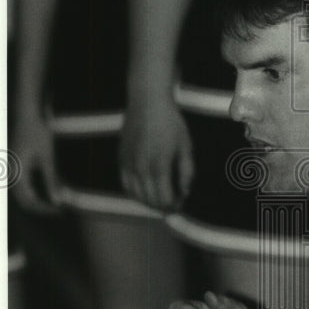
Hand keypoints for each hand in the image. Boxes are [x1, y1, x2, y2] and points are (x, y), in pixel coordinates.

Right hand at [11, 111, 59, 211]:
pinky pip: (24, 182)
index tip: (60, 210)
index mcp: (17, 173)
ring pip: (24, 192)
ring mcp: (13, 168)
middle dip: (42, 206)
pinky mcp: (16, 163)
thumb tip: (57, 201)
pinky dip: (36, 188)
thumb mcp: (48, 157)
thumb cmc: (37, 132)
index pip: (29, 202)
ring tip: (57, 200)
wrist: (27, 112)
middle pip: (24, 200)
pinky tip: (49, 186)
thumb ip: (52, 180)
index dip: (45, 209)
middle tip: (60, 209)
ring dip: (39, 198)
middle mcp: (11, 173)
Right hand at [120, 91, 193, 210]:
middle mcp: (141, 168)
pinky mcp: (121, 158)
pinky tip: (145, 191)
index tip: (181, 203)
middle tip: (173, 204)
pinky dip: (135, 193)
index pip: (165, 199)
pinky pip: (126, 184)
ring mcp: (129, 164)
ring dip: (149, 202)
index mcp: (160, 166)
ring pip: (136, 196)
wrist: (147, 102)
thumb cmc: (170, 122)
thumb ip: (187, 172)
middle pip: (150, 201)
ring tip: (159, 200)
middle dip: (163, 206)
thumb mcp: (186, 146)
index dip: (174, 206)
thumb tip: (185, 191)